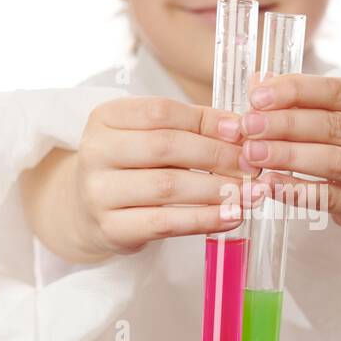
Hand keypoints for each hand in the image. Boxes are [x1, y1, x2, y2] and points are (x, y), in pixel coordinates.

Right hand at [23, 96, 266, 260]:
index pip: (160, 112)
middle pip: (165, 147)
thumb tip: (239, 128)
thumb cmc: (132, 167)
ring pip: (167, 186)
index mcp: (105, 118)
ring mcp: (99, 192)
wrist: (87, 211)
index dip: (206, 121)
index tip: (242, 132)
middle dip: (217, 155)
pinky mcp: (110, 228)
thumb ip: (192, 126)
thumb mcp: (151, 137)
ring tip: (251, 193)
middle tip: (252, 165)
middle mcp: (95, 151)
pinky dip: (204, 220)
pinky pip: (165, 223)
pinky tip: (232, 216)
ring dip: (217, 190)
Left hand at [223, 74, 340, 229]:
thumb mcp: (339, 116)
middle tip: (248, 126)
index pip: (338, 90)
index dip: (295, 91)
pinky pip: (329, 198)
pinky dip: (296, 190)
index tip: (257, 97)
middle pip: (335, 126)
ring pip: (334, 162)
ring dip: (288, 156)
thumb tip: (257, 82)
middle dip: (285, 124)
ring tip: (252, 153)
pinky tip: (269, 183)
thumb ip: (301, 99)